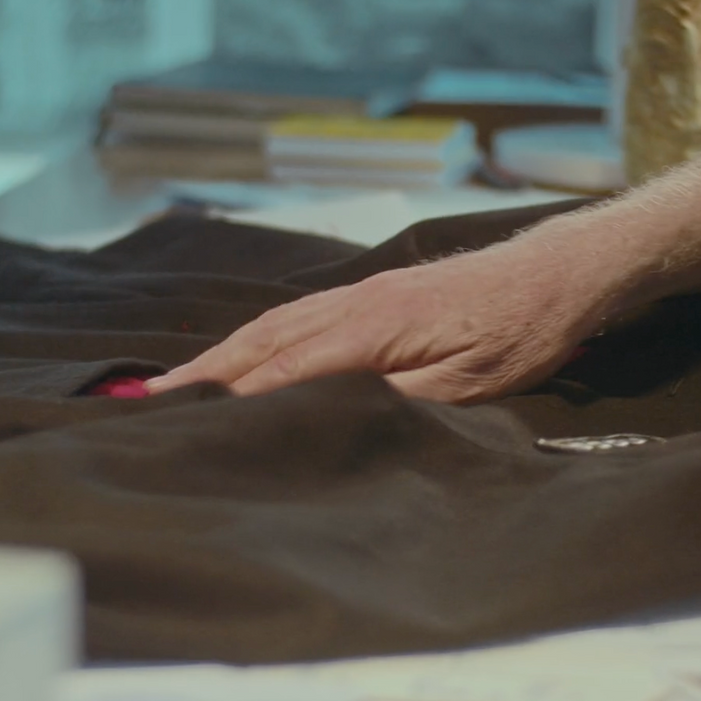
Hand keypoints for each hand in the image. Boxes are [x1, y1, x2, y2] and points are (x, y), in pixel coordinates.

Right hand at [146, 238, 609, 403]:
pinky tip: (245, 354)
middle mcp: (352, 305)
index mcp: (369, 331)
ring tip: (178, 384)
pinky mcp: (372, 294)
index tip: (180, 425)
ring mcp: (359, 294)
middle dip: (203, 376)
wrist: (553, 276)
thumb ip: (395, 400)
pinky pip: (297, 318)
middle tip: (146, 404)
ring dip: (222, 356)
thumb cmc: (518, 333)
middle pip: (260, 344)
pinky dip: (256, 339)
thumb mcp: (465, 384)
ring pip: (273, 327)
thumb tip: (330, 413)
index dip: (229, 402)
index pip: (282, 373)